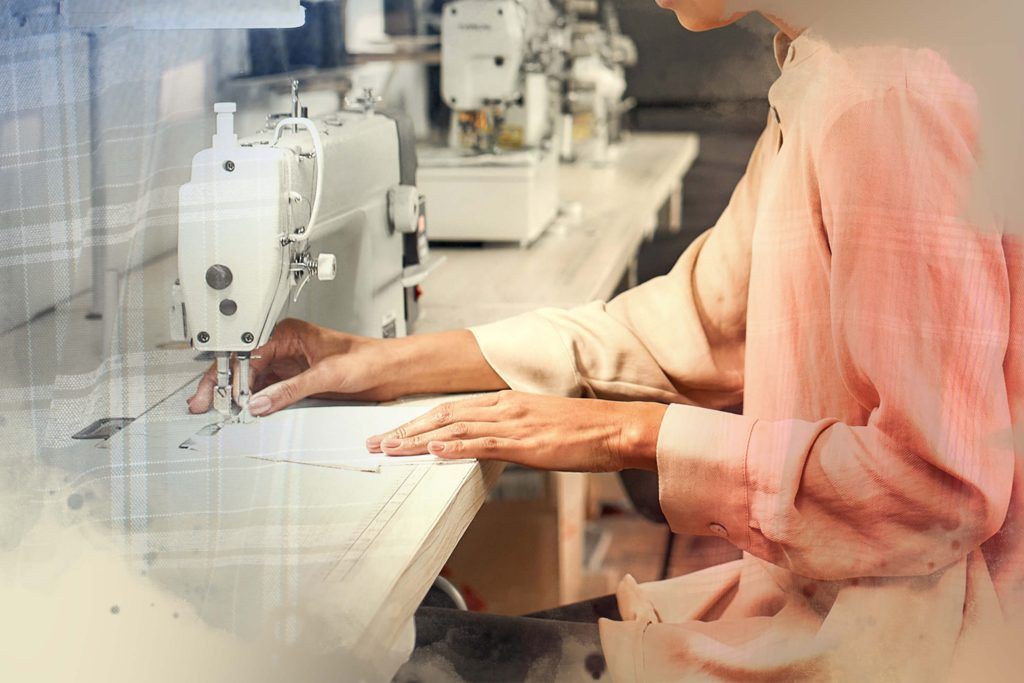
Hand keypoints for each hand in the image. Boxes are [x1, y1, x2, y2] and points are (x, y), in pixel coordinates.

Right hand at [187, 319, 397, 415]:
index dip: (228, 373)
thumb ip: (290, 390)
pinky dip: (250, 401)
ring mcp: (285, 364)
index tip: (217, 391)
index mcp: (286, 332)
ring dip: (233, 394)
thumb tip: (259, 403)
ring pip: (248, 379)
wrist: (386, 371)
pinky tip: (240, 411)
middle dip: (220, 384)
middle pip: (241, 366)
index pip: (246, 352)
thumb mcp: (326, 374)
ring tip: (216, 410)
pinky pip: (263, 391)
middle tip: (202, 403)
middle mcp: (282, 346)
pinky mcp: (292, 381)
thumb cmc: (365, 358)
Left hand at [366, 390, 666, 471]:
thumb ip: (511, 429)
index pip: (451, 408)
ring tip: (389, 450)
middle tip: (374, 443)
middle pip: (443, 415)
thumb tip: (488, 443)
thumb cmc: (585, 429)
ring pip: (455, 428)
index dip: (417, 420)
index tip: (392, 433)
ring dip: (418, 440)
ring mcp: (515, 424)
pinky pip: (485, 444)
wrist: (618, 427)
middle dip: (405, 430)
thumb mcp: (540, 423)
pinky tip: (434, 450)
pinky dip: (456, 445)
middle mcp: (504, 407)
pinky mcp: (527, 443)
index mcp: (506, 400)